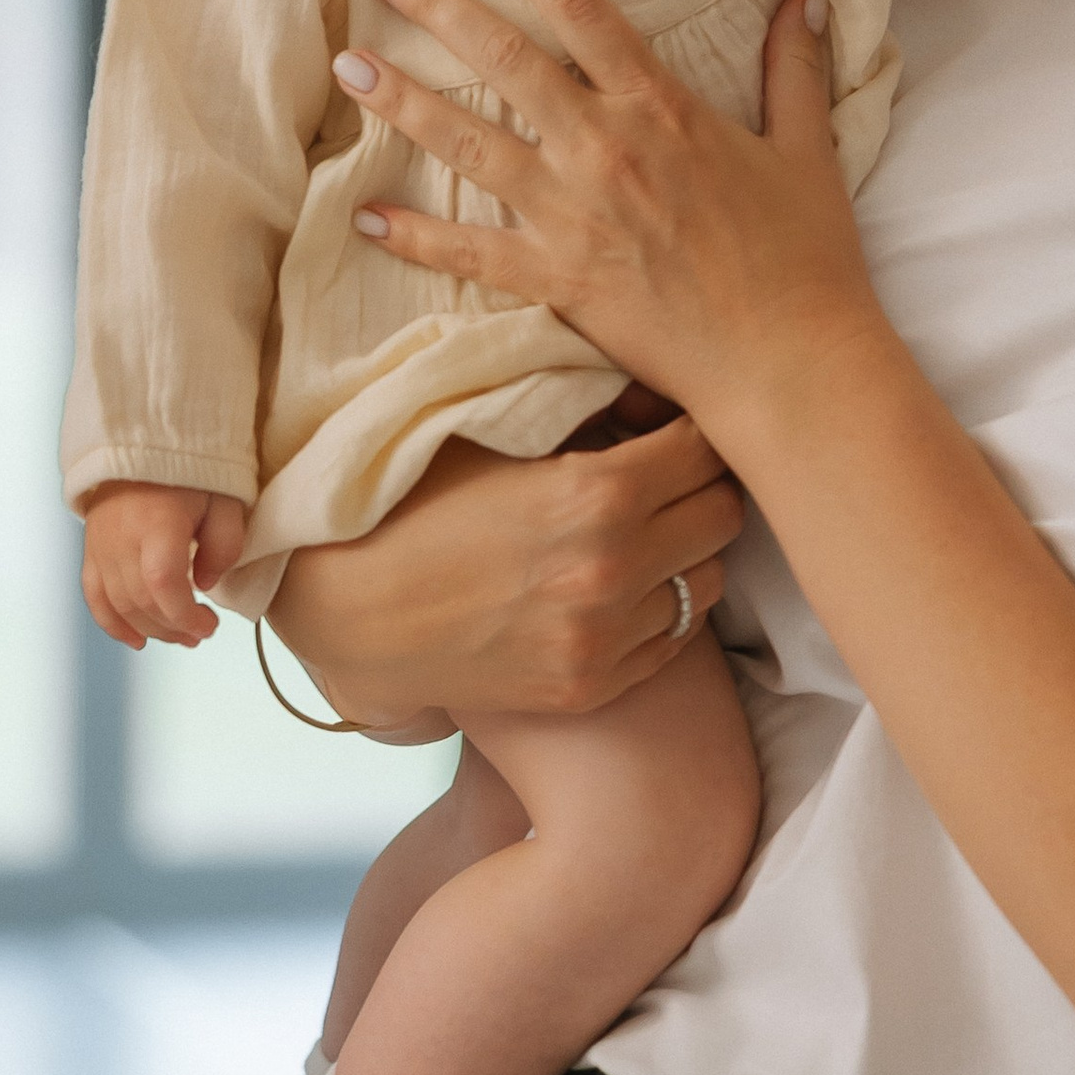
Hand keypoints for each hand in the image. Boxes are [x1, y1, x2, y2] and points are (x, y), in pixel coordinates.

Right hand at [82, 480, 247, 649]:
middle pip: (141, 601)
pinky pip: (94, 595)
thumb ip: (224, 545)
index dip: (184, 615)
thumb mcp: (225, 499)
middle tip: (201, 634)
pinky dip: (112, 623)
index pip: (162, 584)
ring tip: (180, 637)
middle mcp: (122, 537)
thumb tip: (205, 586)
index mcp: (158, 522)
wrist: (143, 441)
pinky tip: (136, 639)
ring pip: (118, 604)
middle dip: (174, 627)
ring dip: (151, 629)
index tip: (209, 626)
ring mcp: (100, 544)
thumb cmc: (191, 470)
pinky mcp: (91, 548)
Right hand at [268, 394, 744, 729]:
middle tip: (671, 475)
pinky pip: (674, 640)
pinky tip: (622, 585)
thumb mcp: (494, 430)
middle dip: (704, 485)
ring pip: (709, 581)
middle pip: (725, 515)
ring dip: (689, 550)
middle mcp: (614, 571)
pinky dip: (662, 608)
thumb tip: (656, 387)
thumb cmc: (414, 501)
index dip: (694, 427)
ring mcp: (605, 638)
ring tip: (647, 531)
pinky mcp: (591, 687)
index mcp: (597, 493)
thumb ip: (584, 406)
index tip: (672, 423)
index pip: (707, 447)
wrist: (348, 609)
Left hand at [334, 0, 890, 440]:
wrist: (789, 361)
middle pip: (505, 61)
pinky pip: (469, 255)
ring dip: (403, 103)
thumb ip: (795, 68)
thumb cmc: (804, 257)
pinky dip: (413, 239)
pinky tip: (363, 218)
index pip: (582, 3)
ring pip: (469, 145)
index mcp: (660, 107)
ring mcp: (573, 217)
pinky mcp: (557, 280)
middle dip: (440, 8)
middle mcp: (605, 150)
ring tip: (347, 65)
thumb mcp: (807, 150)